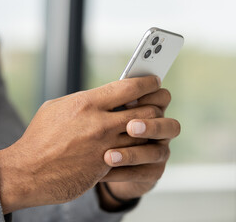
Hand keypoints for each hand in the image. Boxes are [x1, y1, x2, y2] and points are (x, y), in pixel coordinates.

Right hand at [0, 76, 162, 213]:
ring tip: (145, 126)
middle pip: (146, 110)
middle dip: (156, 106)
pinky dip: (137, 150)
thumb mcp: (56, 108)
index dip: (146, 82)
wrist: (28, 172)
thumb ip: (82, 100)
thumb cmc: (39, 137)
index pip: (128, 86)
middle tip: (157, 104)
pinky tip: (134, 146)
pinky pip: (133, 156)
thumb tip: (100, 97)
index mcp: (87, 103)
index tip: (153, 81)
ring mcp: (105, 147)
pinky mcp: (105, 167)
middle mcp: (100, 123)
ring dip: (148, 130)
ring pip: (144, 135)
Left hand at [98, 89, 180, 209]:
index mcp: (151, 107)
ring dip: (132, 154)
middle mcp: (160, 129)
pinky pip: (142, 174)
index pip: (162, 97)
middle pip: (170, 125)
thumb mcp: (104, 112)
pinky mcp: (152, 172)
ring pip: (156, 152)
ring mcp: (159, 152)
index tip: (127, 102)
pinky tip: (102, 173)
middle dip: (150, 126)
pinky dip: (121, 173)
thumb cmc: (103, 127)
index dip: (150, 98)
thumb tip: (99, 96)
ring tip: (108, 157)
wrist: (101, 160)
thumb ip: (109, 103)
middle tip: (129, 127)